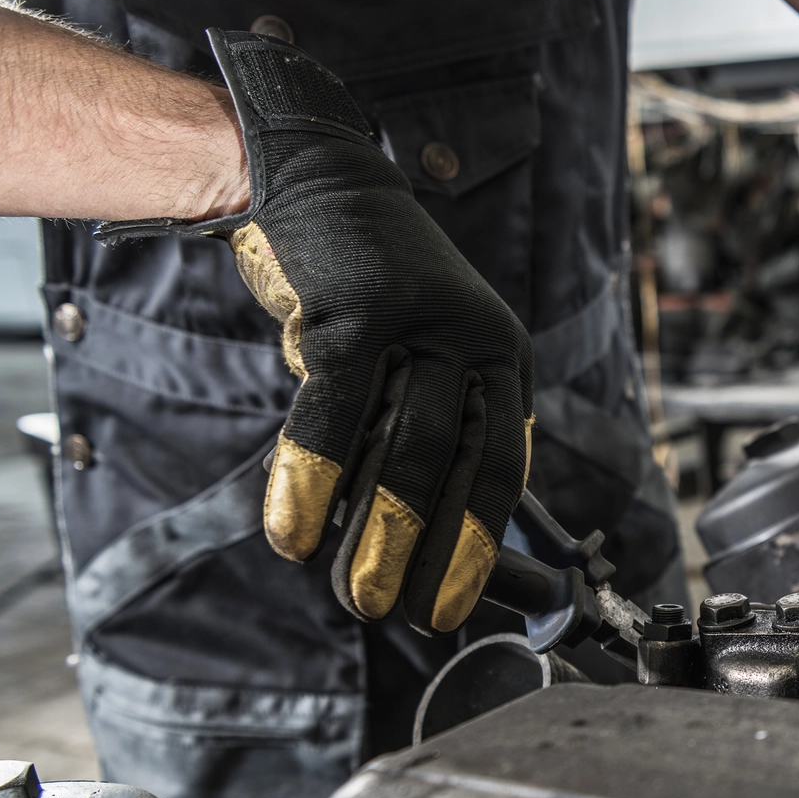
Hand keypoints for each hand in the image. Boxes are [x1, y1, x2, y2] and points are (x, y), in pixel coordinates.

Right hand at [101, 31, 532, 633]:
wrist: (321, 177)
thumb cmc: (370, 293)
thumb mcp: (421, 358)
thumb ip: (429, 438)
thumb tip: (430, 545)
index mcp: (504, 361)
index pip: (505, 469)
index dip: (482, 545)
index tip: (455, 606)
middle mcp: (477, 342)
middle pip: (462, 469)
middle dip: (436, 553)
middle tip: (410, 620)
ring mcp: (420, 324)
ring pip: (406, 449)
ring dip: (380, 534)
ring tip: (356, 598)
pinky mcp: (356, 311)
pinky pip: (335, 412)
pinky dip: (314, 479)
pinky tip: (293, 533)